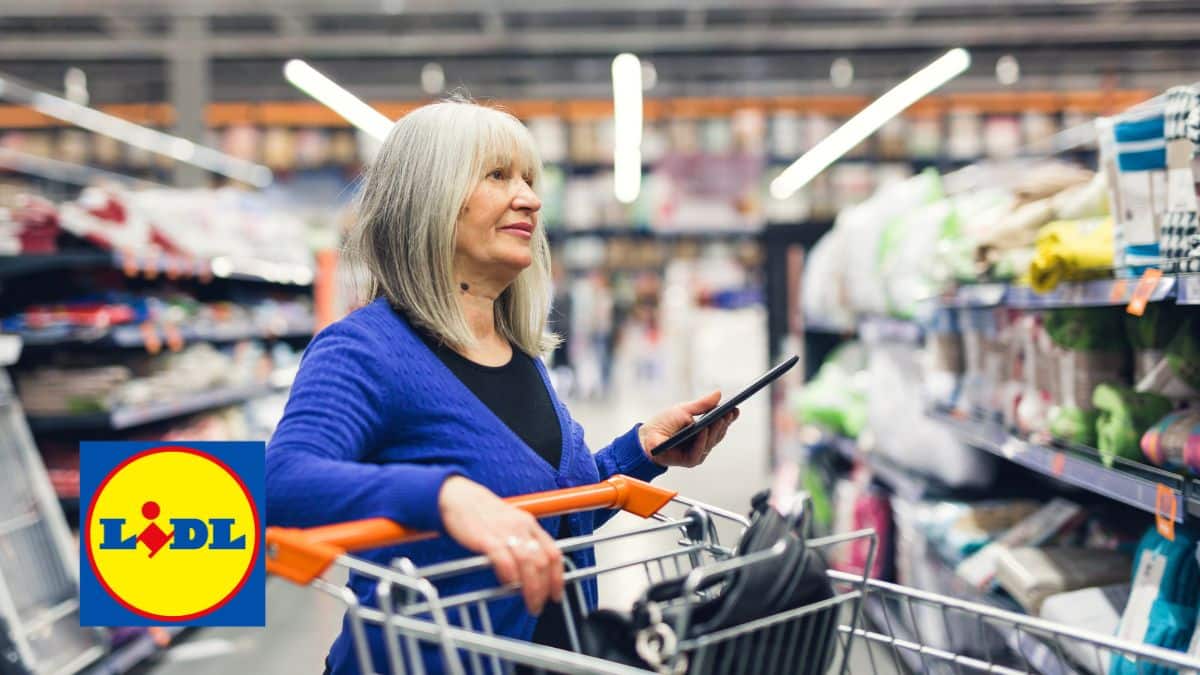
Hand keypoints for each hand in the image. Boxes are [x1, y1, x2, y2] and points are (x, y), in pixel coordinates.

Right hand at [437, 476, 563, 614]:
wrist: (458, 498)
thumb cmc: (483, 514)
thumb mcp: (511, 524)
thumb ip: (523, 544)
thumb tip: (533, 572)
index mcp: (530, 525)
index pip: (554, 553)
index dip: (558, 577)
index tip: (556, 594)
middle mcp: (522, 527)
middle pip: (542, 561)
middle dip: (544, 588)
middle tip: (539, 605)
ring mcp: (505, 532)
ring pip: (528, 562)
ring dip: (532, 587)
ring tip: (530, 603)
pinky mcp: (486, 537)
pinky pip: (503, 558)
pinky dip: (510, 574)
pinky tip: (509, 584)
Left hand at [639, 390, 739, 467]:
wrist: (646, 437)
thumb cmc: (663, 423)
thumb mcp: (684, 409)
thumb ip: (702, 404)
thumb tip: (719, 394)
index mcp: (704, 430)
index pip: (720, 424)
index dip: (729, 417)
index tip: (735, 408)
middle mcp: (703, 442)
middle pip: (718, 433)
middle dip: (724, 422)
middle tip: (729, 412)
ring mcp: (697, 452)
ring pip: (711, 442)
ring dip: (714, 431)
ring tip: (718, 419)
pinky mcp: (689, 461)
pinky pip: (699, 452)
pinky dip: (701, 441)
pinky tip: (702, 431)